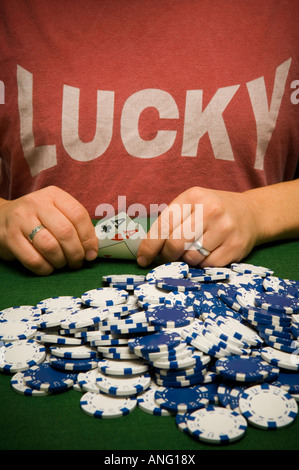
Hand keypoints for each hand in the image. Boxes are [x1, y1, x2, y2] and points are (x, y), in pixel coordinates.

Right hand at [0, 186, 98, 274]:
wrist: (1, 217)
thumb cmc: (37, 218)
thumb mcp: (55, 211)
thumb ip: (74, 225)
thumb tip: (92, 251)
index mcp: (53, 195)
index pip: (78, 215)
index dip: (88, 238)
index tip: (91, 253)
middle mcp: (36, 204)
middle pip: (65, 232)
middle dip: (76, 253)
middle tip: (77, 262)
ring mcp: (20, 220)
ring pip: (50, 246)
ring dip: (61, 261)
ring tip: (62, 264)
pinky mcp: (9, 238)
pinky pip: (33, 259)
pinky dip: (45, 268)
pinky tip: (48, 267)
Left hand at [137, 186, 260, 267]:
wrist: (251, 213)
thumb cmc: (212, 211)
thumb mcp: (192, 205)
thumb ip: (171, 222)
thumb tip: (148, 251)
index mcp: (193, 197)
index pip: (164, 225)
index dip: (150, 245)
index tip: (142, 259)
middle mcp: (210, 210)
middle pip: (176, 244)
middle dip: (167, 256)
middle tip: (167, 257)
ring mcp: (225, 228)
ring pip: (191, 258)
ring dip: (187, 260)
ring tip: (193, 250)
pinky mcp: (236, 246)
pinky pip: (208, 266)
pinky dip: (203, 265)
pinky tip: (208, 253)